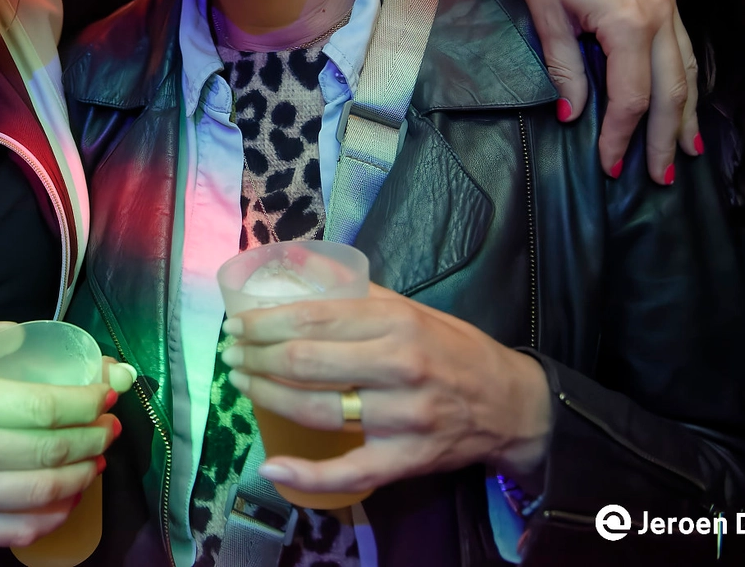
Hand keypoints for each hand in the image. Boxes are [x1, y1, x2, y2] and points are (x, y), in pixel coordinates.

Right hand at [0, 320, 122, 548]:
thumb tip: (30, 336)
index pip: (40, 405)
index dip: (85, 399)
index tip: (107, 390)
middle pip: (51, 449)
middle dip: (95, 435)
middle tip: (110, 423)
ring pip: (44, 493)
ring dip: (83, 475)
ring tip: (96, 457)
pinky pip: (21, 531)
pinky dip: (54, 516)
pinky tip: (66, 497)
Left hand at [220, 287, 552, 496]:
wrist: (512, 404)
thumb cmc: (453, 350)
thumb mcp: (411, 308)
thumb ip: (357, 293)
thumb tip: (298, 270)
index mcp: (396, 322)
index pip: (313, 319)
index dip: (264, 323)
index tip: (237, 325)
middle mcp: (398, 366)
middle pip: (305, 362)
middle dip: (256, 357)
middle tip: (232, 354)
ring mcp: (402, 417)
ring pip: (317, 409)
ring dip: (267, 396)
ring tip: (242, 384)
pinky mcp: (405, 459)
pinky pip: (348, 470)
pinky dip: (306, 474)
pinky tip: (272, 466)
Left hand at [500, 0, 700, 182]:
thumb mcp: (547, 17)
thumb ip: (565, 69)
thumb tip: (575, 114)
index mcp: (628, 23)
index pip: (632, 97)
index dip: (622, 135)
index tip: (609, 165)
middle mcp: (660, 14)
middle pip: (671, 90)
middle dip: (667, 137)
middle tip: (661, 178)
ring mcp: (669, 0)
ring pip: (687, 68)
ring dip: (687, 113)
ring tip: (687, 151)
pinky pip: (684, 45)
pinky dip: (686, 78)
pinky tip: (684, 98)